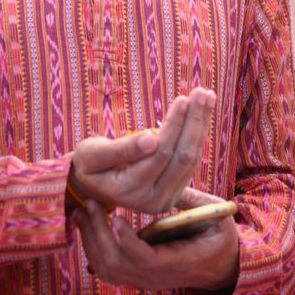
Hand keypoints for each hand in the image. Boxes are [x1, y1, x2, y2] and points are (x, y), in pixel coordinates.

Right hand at [67, 87, 215, 214]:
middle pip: (182, 158)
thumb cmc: (88, 164)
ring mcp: (165, 200)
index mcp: (129, 190)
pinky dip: (197, 136)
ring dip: (201, 127)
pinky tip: (202, 114)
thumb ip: (120, 149)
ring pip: (191, 159)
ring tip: (206, 97)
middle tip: (202, 92)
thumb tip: (150, 138)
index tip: (183, 99)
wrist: (91, 186)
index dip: (174, 126)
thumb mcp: (92, 154)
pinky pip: (191, 162)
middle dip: (194, 123)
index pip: (160, 154)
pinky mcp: (174, 193)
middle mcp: (152, 201)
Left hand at [75, 187, 239, 292]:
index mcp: (180, 262)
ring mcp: (145, 280)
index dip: (129, 242)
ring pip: (107, 270)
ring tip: (84, 212)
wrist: (222, 268)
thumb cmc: (220, 238)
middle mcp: (157, 277)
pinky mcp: (137, 277)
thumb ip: (192, 201)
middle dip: (99, 235)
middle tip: (90, 205)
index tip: (117, 218)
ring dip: (91, 241)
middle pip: (117, 265)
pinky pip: (108, 271)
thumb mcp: (216, 216)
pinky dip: (93, 250)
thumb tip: (168, 181)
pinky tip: (89, 227)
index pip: (147, 260)